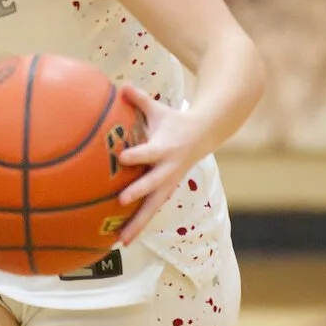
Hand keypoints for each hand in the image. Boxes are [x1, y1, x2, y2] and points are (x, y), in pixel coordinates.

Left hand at [113, 85, 212, 244]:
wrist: (205, 135)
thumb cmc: (174, 121)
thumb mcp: (159, 109)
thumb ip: (139, 98)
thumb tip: (121, 85)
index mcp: (165, 148)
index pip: (149, 152)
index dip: (136, 156)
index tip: (121, 158)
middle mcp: (168, 169)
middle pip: (153, 185)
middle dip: (138, 193)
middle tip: (120, 201)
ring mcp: (169, 183)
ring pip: (153, 206)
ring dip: (138, 223)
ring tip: (121, 241)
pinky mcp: (167, 192)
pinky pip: (152, 211)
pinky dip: (139, 225)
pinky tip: (123, 240)